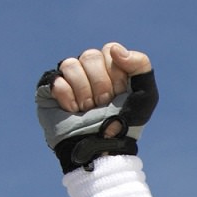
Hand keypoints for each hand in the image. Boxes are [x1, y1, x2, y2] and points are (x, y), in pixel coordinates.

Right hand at [36, 43, 158, 172]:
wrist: (103, 147)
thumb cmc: (125, 124)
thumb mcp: (146, 96)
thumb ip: (141, 65)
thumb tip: (114, 50)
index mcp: (111, 66)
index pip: (109, 50)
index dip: (116, 74)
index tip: (120, 93)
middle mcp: (88, 69)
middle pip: (90, 55)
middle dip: (101, 85)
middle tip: (103, 104)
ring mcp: (68, 77)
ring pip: (71, 64)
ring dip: (84, 92)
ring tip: (88, 109)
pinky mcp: (49, 89)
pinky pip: (56, 80)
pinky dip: (68, 99)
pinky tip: (73, 111)